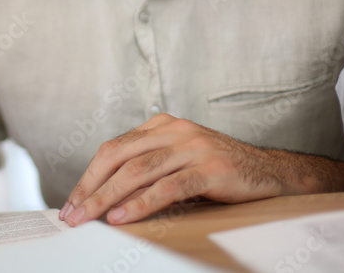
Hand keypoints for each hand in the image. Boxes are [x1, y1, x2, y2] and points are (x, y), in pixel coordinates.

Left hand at [60, 114, 283, 226]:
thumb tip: (106, 200)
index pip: (113, 149)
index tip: (73, 202)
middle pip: (119, 158)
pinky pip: (167, 187)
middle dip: (91, 188)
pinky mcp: (209, 168)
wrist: (271, 173)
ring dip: (108, 198)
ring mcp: (192, 147)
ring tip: (89, 218)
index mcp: (161, 125)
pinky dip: (141, 203)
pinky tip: (123, 217)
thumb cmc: (219, 172)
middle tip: (72, 214)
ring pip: (138, 172)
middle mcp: (174, 130)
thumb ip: (149, 170)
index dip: (89, 176)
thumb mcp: (179, 161)